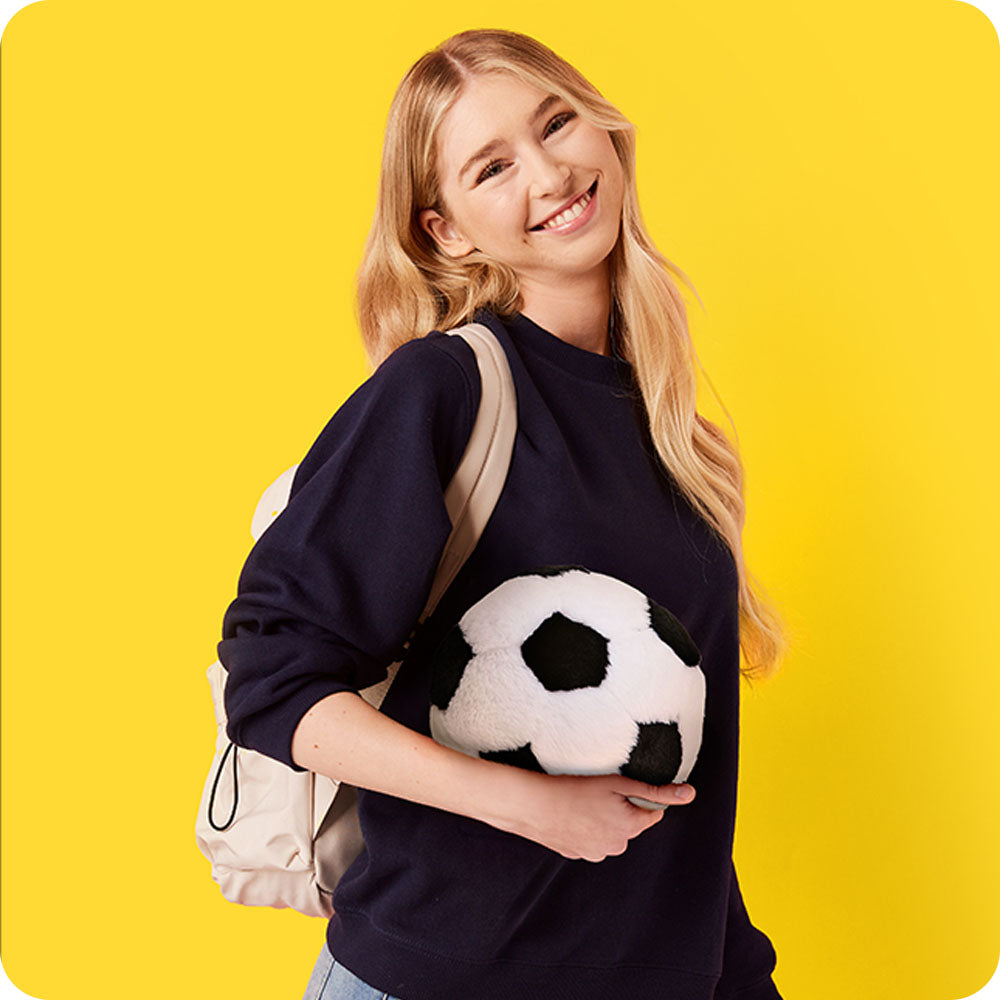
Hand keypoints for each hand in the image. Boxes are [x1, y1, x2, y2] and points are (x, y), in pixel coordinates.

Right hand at [493, 770, 695, 861]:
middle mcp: (616, 847)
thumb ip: (656, 792)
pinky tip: (572, 815)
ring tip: (581, 804)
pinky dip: (586, 828)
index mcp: (629, 828)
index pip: (652, 813)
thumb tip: (690, 795)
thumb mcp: (618, 783)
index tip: (618, 788)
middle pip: (631, 825)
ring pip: (611, 833)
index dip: (637, 797)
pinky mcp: (578, 854)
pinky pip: (592, 840)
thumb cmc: (574, 788)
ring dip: (603, 820)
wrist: (533, 805)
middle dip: (621, 810)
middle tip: (597, 794)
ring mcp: (596, 853)